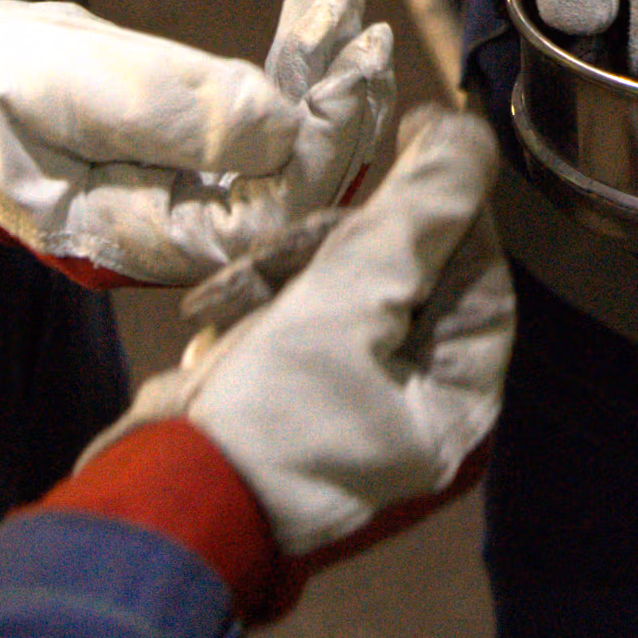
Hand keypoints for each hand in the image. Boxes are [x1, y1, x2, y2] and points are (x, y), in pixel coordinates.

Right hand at [0, 0, 394, 285]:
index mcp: (129, 240)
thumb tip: (280, 126)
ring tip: (347, 10)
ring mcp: (181, 200)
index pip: (258, 218)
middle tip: (367, 37)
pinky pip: (258, 126)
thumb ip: (167, 111)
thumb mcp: (62, 86)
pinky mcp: (187, 161)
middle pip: (286, 192)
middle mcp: (168, 235)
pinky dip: (293, 69)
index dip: (317, 151)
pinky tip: (318, 7)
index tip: (351, 75)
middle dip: (338, 115)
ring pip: (282, 156)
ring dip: (325, 83)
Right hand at [110, 106, 511, 569]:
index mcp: (459, 392)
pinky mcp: (304, 394)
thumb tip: (470, 134)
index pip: (475, 266)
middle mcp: (423, 400)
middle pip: (407, 272)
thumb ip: (417, 214)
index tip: (410, 135)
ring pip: (345, 287)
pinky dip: (258, 308)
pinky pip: (302, 320)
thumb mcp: (349, 299)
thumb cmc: (272, 408)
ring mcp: (361, 400)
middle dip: (334, 246)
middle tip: (278, 250)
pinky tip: (212, 321)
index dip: (442, 200)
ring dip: (283, 275)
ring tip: (225, 302)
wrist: (163, 502)